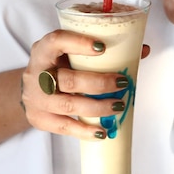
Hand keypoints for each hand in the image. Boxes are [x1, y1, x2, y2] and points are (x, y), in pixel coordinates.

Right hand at [21, 30, 147, 139]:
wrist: (32, 89)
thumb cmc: (58, 65)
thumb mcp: (70, 52)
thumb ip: (102, 49)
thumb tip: (142, 50)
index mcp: (42, 50)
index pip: (57, 41)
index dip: (78, 43)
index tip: (103, 47)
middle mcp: (35, 73)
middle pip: (68, 80)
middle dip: (99, 83)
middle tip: (123, 83)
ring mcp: (35, 99)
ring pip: (68, 105)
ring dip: (97, 107)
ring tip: (119, 106)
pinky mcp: (39, 118)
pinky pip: (64, 127)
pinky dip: (85, 131)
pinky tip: (102, 132)